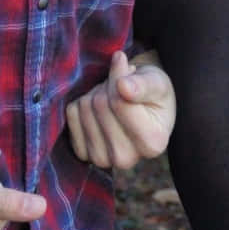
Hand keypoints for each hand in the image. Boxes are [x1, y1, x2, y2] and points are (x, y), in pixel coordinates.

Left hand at [66, 50, 175, 170]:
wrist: (142, 109)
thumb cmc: (153, 94)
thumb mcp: (157, 83)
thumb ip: (143, 84)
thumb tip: (123, 86)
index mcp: (152, 144)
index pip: (121, 103)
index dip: (120, 78)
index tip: (128, 70)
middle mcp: (126, 158)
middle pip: (100, 106)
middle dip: (108, 87)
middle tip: (120, 86)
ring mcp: (101, 159)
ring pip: (84, 108)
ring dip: (95, 94)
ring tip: (111, 97)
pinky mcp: (82, 153)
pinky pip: (71, 114)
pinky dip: (81, 103)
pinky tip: (97, 108)